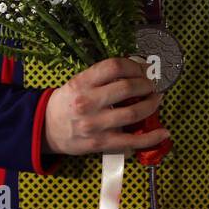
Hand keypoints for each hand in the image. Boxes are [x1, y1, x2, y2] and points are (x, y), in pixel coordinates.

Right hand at [42, 57, 170, 155]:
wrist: (45, 129)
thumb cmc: (67, 103)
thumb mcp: (78, 83)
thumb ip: (103, 78)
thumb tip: (138, 71)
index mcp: (82, 83)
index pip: (115, 66)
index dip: (135, 66)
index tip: (143, 69)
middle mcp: (87, 102)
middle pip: (127, 87)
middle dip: (147, 85)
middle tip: (152, 86)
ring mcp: (94, 125)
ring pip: (133, 113)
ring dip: (151, 105)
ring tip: (156, 100)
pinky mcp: (100, 143)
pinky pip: (131, 141)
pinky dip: (151, 138)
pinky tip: (163, 133)